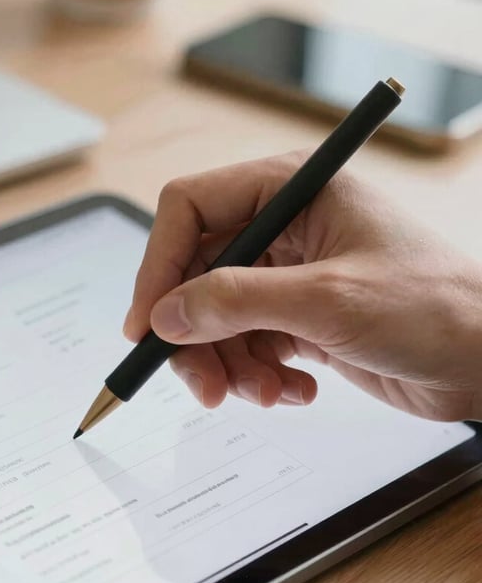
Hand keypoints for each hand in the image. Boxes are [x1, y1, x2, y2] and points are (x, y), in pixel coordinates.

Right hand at [124, 153, 481, 421]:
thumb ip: (237, 302)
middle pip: (195, 275)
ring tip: (264, 394)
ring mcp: (286, 275)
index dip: (159, 265)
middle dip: (195, 336)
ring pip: (214, 319)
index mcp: (291, 189)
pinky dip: (257, 376)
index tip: (147, 324)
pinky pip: (244, 346)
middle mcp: (282, 227)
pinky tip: (293, 390)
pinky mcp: (293, 317)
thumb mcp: (327, 301)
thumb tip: (166, 315)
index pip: (191, 209)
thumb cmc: (435, 307)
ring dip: (228, 365)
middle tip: (205, 385)